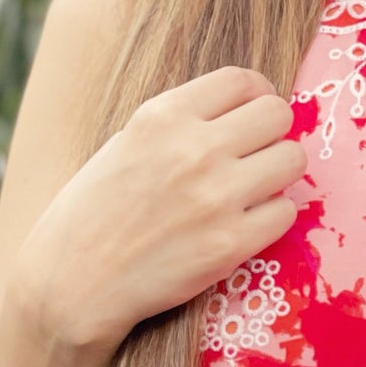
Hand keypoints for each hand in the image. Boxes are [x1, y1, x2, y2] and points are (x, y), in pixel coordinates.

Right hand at [19, 64, 309, 351]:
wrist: (72, 284)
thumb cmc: (91, 213)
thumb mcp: (125, 144)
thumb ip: (179, 124)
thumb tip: (239, 112)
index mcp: (163, 116)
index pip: (243, 81)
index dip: (256, 96)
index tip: (251, 115)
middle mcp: (194, 149)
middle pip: (278, 115)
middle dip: (271, 133)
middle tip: (255, 155)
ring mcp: (217, 197)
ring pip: (293, 160)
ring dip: (277, 174)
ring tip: (253, 190)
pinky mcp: (231, 244)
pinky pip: (286, 212)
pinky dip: (271, 218)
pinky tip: (244, 225)